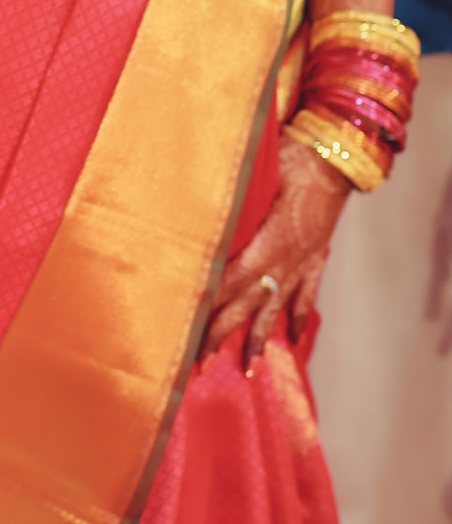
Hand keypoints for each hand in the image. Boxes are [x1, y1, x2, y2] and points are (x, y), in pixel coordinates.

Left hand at [202, 136, 353, 370]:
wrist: (336, 154)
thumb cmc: (289, 159)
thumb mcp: (253, 179)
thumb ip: (225, 204)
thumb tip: (187, 219)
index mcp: (268, 243)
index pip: (230, 284)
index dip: (209, 310)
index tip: (188, 334)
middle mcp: (285, 260)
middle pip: (247, 305)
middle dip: (222, 335)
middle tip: (200, 365)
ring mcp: (302, 261)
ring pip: (276, 308)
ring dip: (259, 338)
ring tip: (247, 369)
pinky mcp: (315, 255)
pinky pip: (306, 292)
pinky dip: (298, 316)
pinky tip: (294, 338)